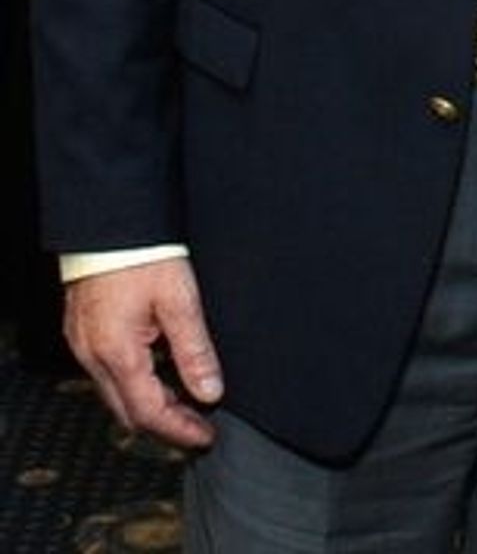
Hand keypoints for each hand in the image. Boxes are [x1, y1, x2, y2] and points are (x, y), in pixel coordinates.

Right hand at [65, 259, 223, 448]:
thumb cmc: (142, 254)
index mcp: (117, 352)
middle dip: (164, 424)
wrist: (110, 222)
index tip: (205, 436)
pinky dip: (135, 382)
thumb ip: (194, 350)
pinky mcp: (82, 332)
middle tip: (198, 426)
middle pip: (127, 412)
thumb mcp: (179, 299)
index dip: (179, 430)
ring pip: (115, 394)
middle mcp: (93, 356)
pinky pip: (107, 372)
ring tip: (185, 402)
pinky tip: (158, 372)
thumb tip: (210, 390)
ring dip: (149, 404)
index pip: (148, 412)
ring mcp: (83, 345)